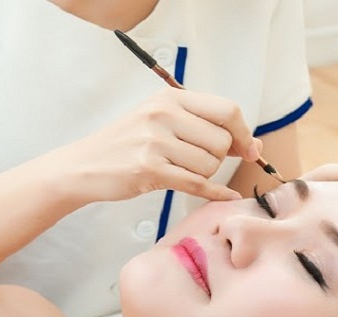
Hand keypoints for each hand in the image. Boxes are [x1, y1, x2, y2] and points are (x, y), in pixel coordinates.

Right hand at [47, 88, 261, 202]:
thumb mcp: (160, 121)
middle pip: (222, 142)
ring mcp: (155, 142)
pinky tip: (224, 198)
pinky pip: (197, 184)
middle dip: (219, 159)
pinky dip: (214, 194)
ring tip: (180, 173)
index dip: (244, 133)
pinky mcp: (149, 170)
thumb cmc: (126, 145)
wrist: (83, 166)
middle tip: (197, 164)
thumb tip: (254, 146)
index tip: (249, 150)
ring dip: (204, 176)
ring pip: (210, 165)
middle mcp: (163, 114)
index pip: (227, 110)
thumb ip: (204, 127)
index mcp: (170, 97)